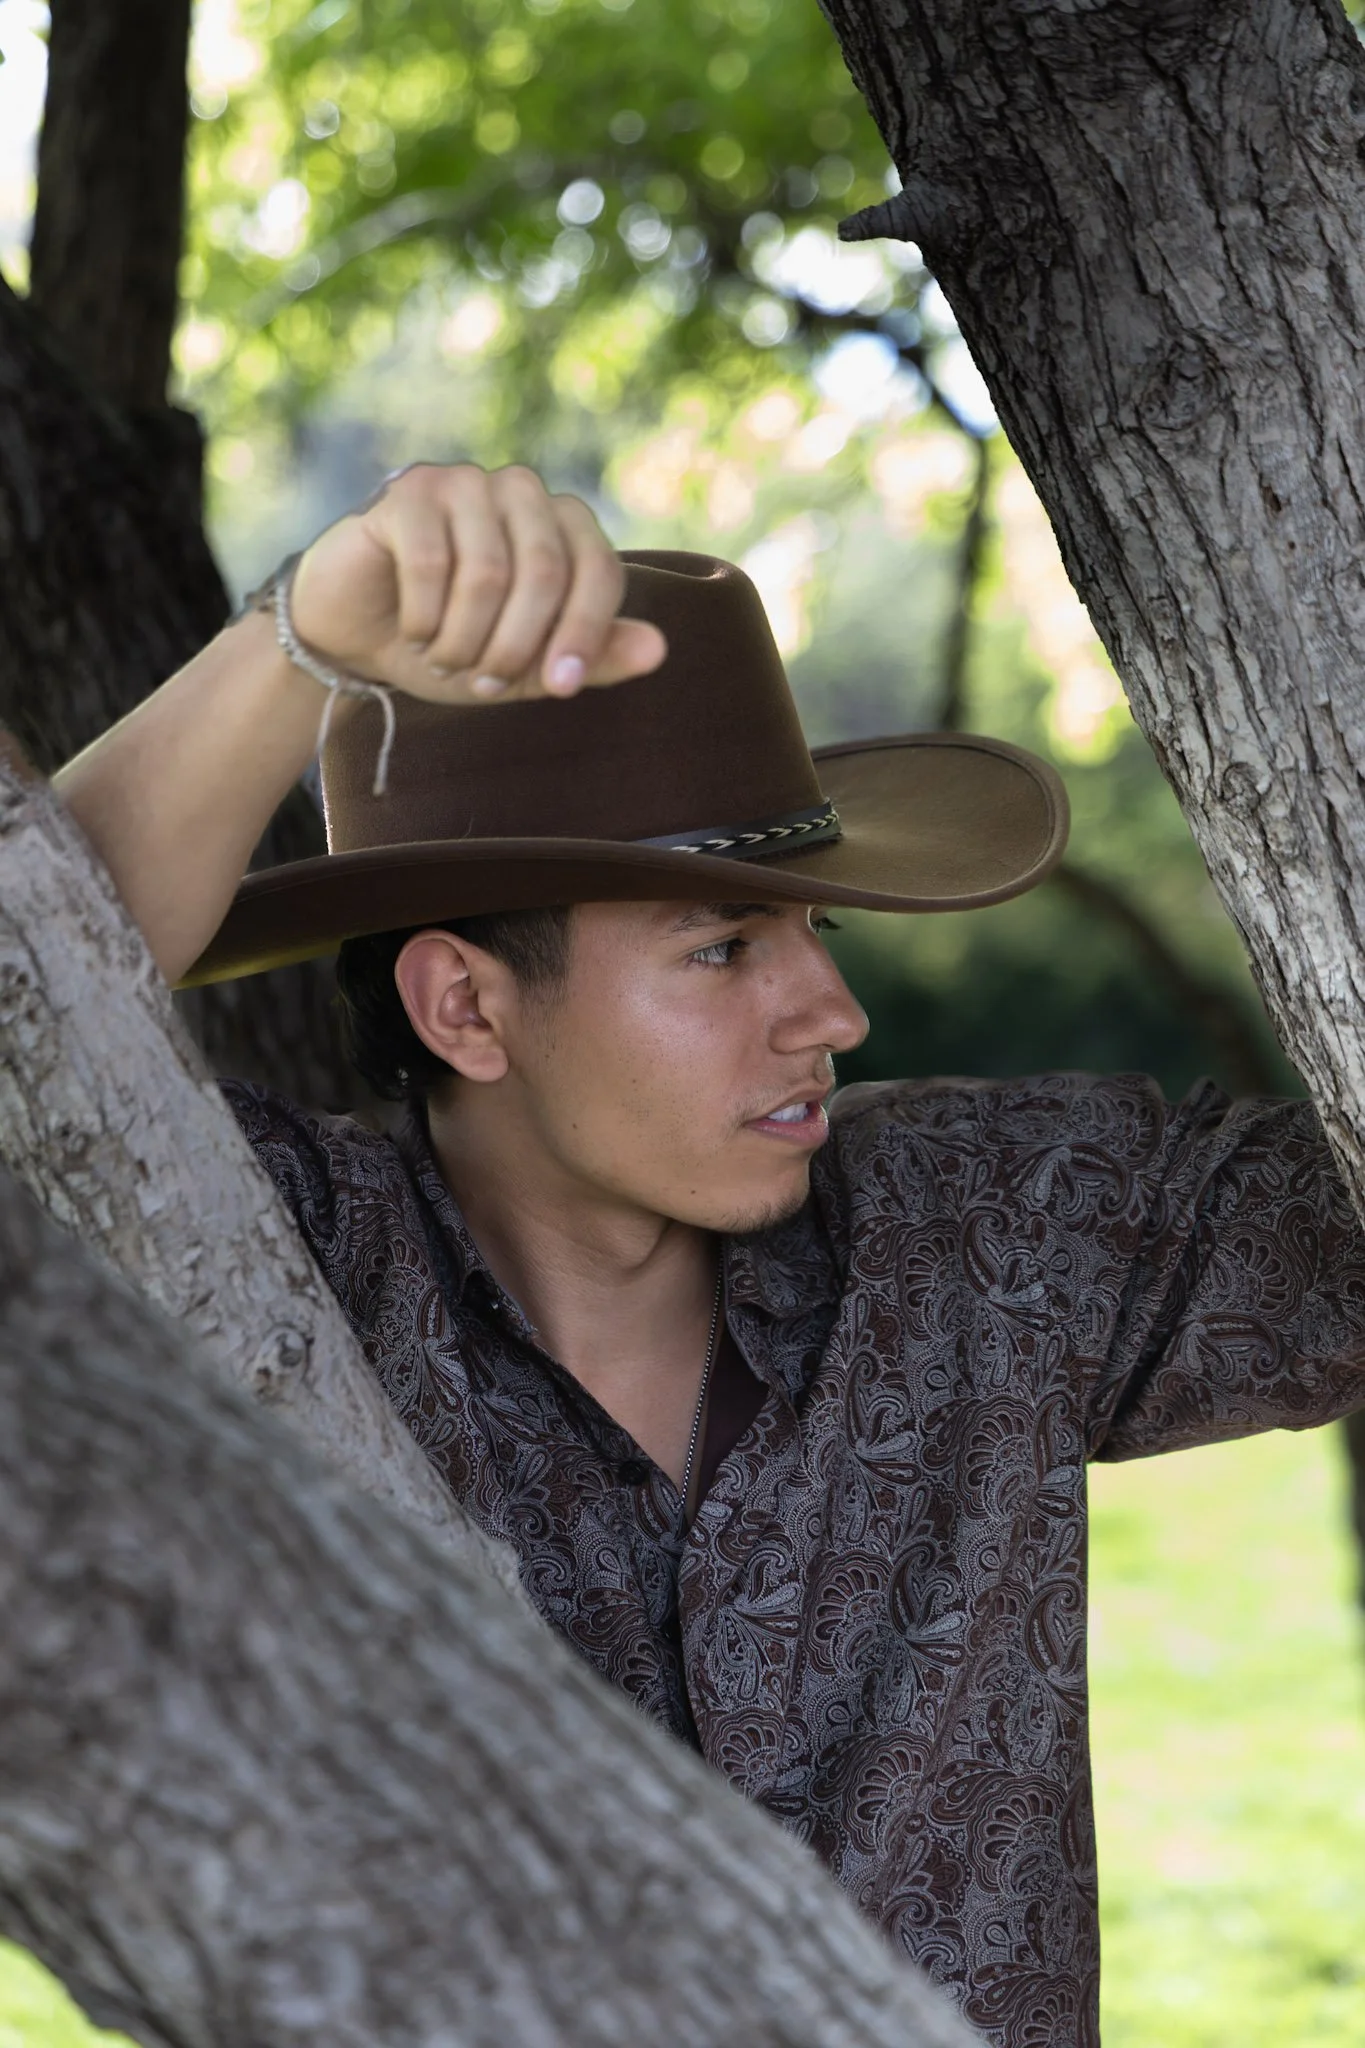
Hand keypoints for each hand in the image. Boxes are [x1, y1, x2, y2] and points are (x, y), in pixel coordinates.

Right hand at [287, 462, 667, 704]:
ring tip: (444, 659)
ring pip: (487, 574)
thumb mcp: (527, 668)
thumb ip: (591, 658)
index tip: (557, 688)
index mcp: (564, 524)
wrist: (360, 636)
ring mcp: (464, 482)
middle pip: (546, 572)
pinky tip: (412, 631)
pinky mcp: (408, 491)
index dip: (584, 636)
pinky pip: (430, 564)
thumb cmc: (453, 643)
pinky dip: (423, 618)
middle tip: (486, 684)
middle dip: (516, 647)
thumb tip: (659, 650)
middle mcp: (522, 490)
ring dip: (464, 640)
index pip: (599, 572)